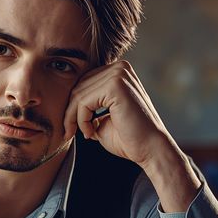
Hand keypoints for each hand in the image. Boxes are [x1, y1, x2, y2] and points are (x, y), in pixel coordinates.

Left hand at [62, 60, 201, 211]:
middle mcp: (119, 67)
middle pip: (79, 86)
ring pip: (78, 94)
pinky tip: (91, 133)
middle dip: (70, 112)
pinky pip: (84, 102)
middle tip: (69, 133)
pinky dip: (81, 120)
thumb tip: (65, 105)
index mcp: (118, 72)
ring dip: (75, 118)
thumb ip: (88, 107)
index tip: (70, 128)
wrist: (151, 150)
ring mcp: (118, 74)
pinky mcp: (115, 86)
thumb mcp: (103, 118)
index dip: (73, 106)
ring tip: (86, 134)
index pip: (84, 83)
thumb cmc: (129, 138)